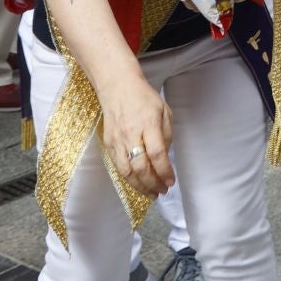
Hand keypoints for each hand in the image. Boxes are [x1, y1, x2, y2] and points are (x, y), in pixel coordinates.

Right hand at [99, 78, 173, 197]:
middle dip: (153, 183)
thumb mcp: (164, 110)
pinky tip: (138, 183)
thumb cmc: (144, 98)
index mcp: (148, 123)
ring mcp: (117, 140)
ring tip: (151, 193)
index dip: (164, 171)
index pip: (157, 154)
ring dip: (140, 186)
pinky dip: (128, 179)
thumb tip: (165, 157)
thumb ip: (166, 134)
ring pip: (126, 171)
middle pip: (141, 166)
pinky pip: (118, 166)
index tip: (171, 181)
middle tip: (162, 191)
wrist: (117, 87)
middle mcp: (131, 133)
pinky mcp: (108, 143)